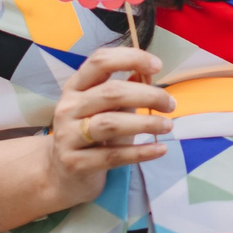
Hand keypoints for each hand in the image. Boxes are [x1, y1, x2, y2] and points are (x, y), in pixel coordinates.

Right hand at [44, 46, 175, 206]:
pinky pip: (113, 156)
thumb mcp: (105, 108)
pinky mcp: (75, 163)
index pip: (100, 61)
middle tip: (170, 104)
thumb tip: (147, 72)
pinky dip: (141, 152)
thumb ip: (124, 90)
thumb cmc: (92, 134)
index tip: (158, 65)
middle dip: (147, 95)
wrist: (62, 174)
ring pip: (111, 124)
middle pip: (111, 93)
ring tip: (168, 125)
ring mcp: (68, 136)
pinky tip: (160, 149)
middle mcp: (68, 108)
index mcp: (75, 87)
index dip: (130, 58)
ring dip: (145, 123)